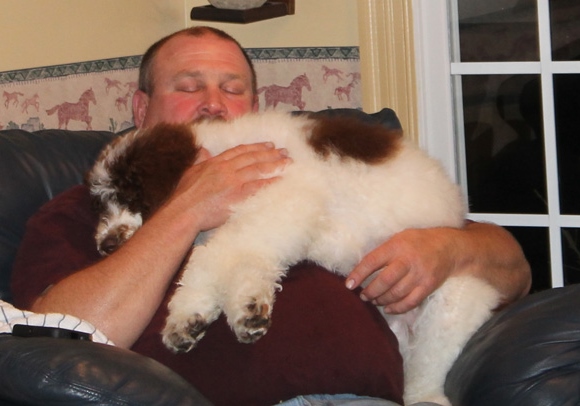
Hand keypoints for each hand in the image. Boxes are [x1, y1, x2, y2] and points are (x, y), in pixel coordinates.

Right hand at [169, 142, 290, 230]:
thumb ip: (199, 160)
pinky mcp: (238, 195)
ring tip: (288, 162)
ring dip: (275, 164)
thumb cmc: (184, 195)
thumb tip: (203, 150)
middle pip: (253, 157)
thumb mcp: (190, 172)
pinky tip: (282, 178)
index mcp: (215, 162)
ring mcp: (233, 181)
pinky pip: (259, 186)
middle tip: (284, 151)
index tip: (268, 145)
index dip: (256, 147)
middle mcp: (227, 169)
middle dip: (270, 153)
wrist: (184, 211)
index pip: (240, 151)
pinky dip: (271, 181)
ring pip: (258, 169)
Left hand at [346, 227, 458, 313]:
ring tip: (374, 300)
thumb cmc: (419, 241)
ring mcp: (419, 275)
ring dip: (381, 300)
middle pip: (384, 281)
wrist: (450, 247)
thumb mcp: (399, 238)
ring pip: (395, 293)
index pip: (372, 261)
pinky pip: (410, 302)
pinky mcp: (428, 286)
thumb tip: (362, 268)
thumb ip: (383, 251)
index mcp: (397, 246)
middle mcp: (408, 260)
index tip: (349, 285)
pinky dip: (397, 308)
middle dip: (370, 291)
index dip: (358, 274)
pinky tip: (388, 309)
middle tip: (363, 295)